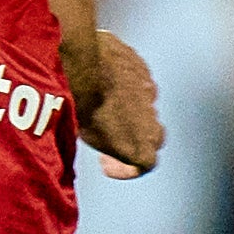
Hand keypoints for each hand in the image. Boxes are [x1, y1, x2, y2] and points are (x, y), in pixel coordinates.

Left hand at [73, 28, 163, 177]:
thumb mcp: (86, 136)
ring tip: (104, 107)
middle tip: (110, 138)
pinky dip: (126, 87)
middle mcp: (152, 118)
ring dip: (130, 111)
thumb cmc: (81, 105)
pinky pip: (138, 82)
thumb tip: (104, 141)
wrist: (84, 64)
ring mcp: (149, 92)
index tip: (106, 164)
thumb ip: (105, 143)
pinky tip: (102, 82)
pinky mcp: (142, 68)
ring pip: (146, 106)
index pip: (146, 163)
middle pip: (152, 136)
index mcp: (141, 143)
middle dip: (134, 140)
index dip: (127, 169)